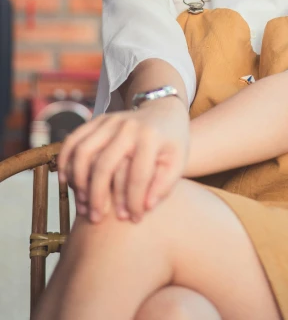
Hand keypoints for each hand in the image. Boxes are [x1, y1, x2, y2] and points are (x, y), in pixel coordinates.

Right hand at [57, 97, 188, 223]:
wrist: (164, 111)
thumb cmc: (171, 143)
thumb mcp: (178, 162)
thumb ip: (164, 185)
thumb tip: (145, 208)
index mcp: (151, 137)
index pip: (138, 176)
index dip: (134, 202)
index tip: (133, 220)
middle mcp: (128, 127)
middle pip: (104, 165)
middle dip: (98, 196)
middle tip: (96, 219)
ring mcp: (110, 121)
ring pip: (83, 152)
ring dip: (78, 181)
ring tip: (82, 204)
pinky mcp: (98, 119)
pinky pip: (74, 139)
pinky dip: (66, 160)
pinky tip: (68, 181)